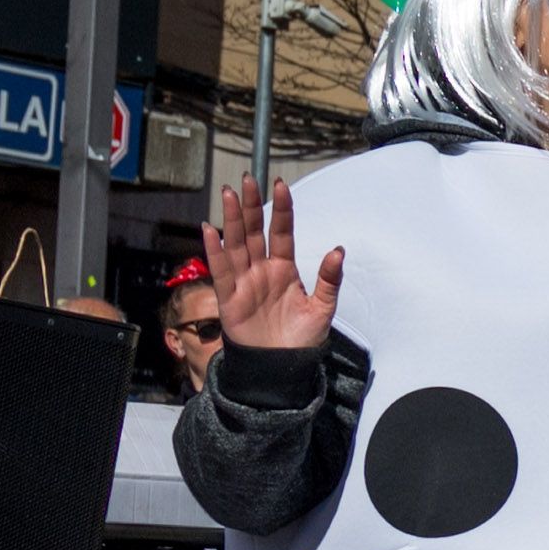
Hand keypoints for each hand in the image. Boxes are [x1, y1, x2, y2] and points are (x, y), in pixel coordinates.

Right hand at [203, 178, 344, 353]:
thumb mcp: (322, 308)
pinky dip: (214, 251)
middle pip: (253, 232)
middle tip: (247, 180)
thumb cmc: (301, 340)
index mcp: (284, 269)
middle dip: (250, 206)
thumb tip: (338, 250)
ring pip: (235, 245)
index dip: (281, 210)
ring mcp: (244, 283)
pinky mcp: (230, 299)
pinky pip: (221, 271)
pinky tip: (209, 230)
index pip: (281, 232)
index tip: (280, 185)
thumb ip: (328, 280)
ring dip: (231, 220)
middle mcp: (262, 271)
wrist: (281, 369)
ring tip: (228, 194)